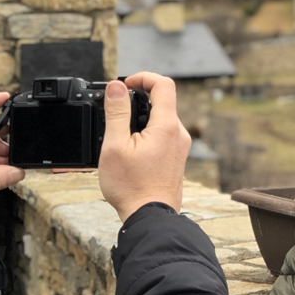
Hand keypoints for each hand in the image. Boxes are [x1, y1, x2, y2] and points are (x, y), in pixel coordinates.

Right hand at [99, 72, 190, 222]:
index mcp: (166, 127)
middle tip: (116, 110)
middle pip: (162, 102)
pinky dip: (146, 134)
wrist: (150, 217)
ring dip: (140, 119)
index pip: (164, 85)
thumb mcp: (115, 146)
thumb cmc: (132, 187)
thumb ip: (116, 113)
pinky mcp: (176, 158)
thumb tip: (116, 87)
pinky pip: (162, 135)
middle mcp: (178, 135)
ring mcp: (180, 148)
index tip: (124, 84)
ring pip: (161, 120)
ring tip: (120, 135)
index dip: (143, 77)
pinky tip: (130, 149)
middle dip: (138, 100)